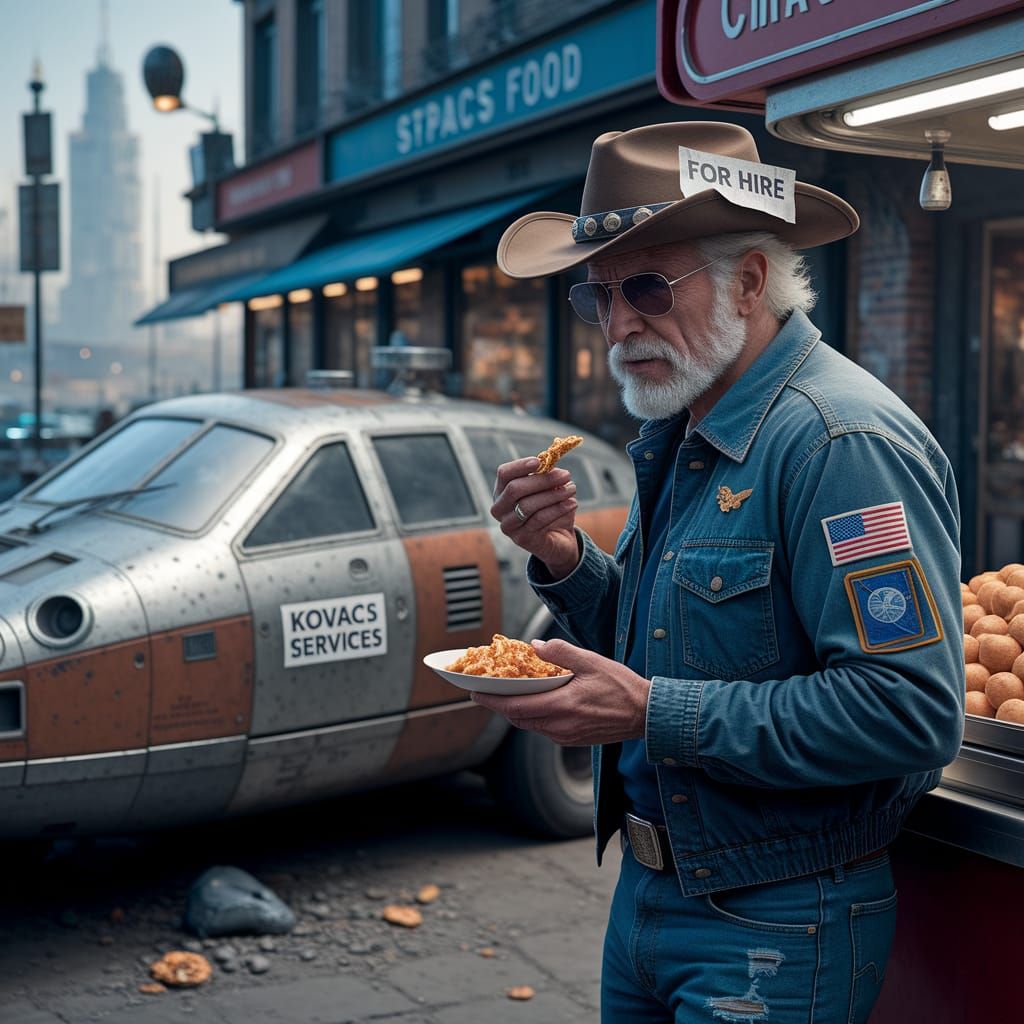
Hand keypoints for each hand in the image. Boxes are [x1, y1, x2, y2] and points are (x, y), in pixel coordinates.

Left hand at [471, 639, 650, 745]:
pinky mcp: (571, 740)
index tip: (474, 692)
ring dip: (515, 710)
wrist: (646, 714)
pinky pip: (543, 729)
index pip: (516, 706)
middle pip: (518, 718)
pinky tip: (535, 701)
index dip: (492, 700)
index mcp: (562, 706)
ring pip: (529, 725)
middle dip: (499, 705)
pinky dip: (532, 715)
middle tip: (485, 691)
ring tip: (506, 694)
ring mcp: (565, 736)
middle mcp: (559, 726)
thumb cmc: (621, 686)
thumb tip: (535, 646)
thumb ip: (560, 652)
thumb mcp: (591, 661)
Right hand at [490, 458, 579, 577]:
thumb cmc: (550, 509)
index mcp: (501, 492)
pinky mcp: (521, 538)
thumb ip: (545, 475)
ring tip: (572, 489)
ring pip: (528, 505)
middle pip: (515, 489)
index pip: (504, 474)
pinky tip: (572, 503)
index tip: (540, 461)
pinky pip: (539, 520)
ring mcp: (508, 525)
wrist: (557, 539)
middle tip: (566, 475)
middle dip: (542, 480)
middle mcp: (499, 509)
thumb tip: (551, 461)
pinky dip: (558, 509)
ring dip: (553, 494)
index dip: (520, 466)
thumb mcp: (547, 489)